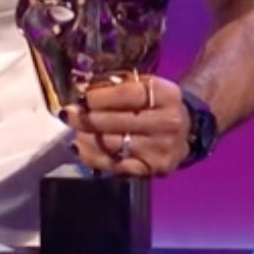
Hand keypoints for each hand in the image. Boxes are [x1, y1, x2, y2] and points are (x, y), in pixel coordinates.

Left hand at [63, 76, 188, 176]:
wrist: (185, 129)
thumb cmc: (156, 102)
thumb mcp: (146, 85)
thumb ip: (118, 85)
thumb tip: (81, 91)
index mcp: (166, 94)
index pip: (129, 94)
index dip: (102, 96)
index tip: (83, 97)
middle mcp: (167, 122)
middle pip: (117, 121)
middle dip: (87, 118)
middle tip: (68, 114)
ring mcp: (160, 148)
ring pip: (113, 143)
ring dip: (86, 137)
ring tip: (72, 130)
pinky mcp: (152, 168)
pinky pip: (116, 164)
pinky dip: (93, 157)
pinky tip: (79, 148)